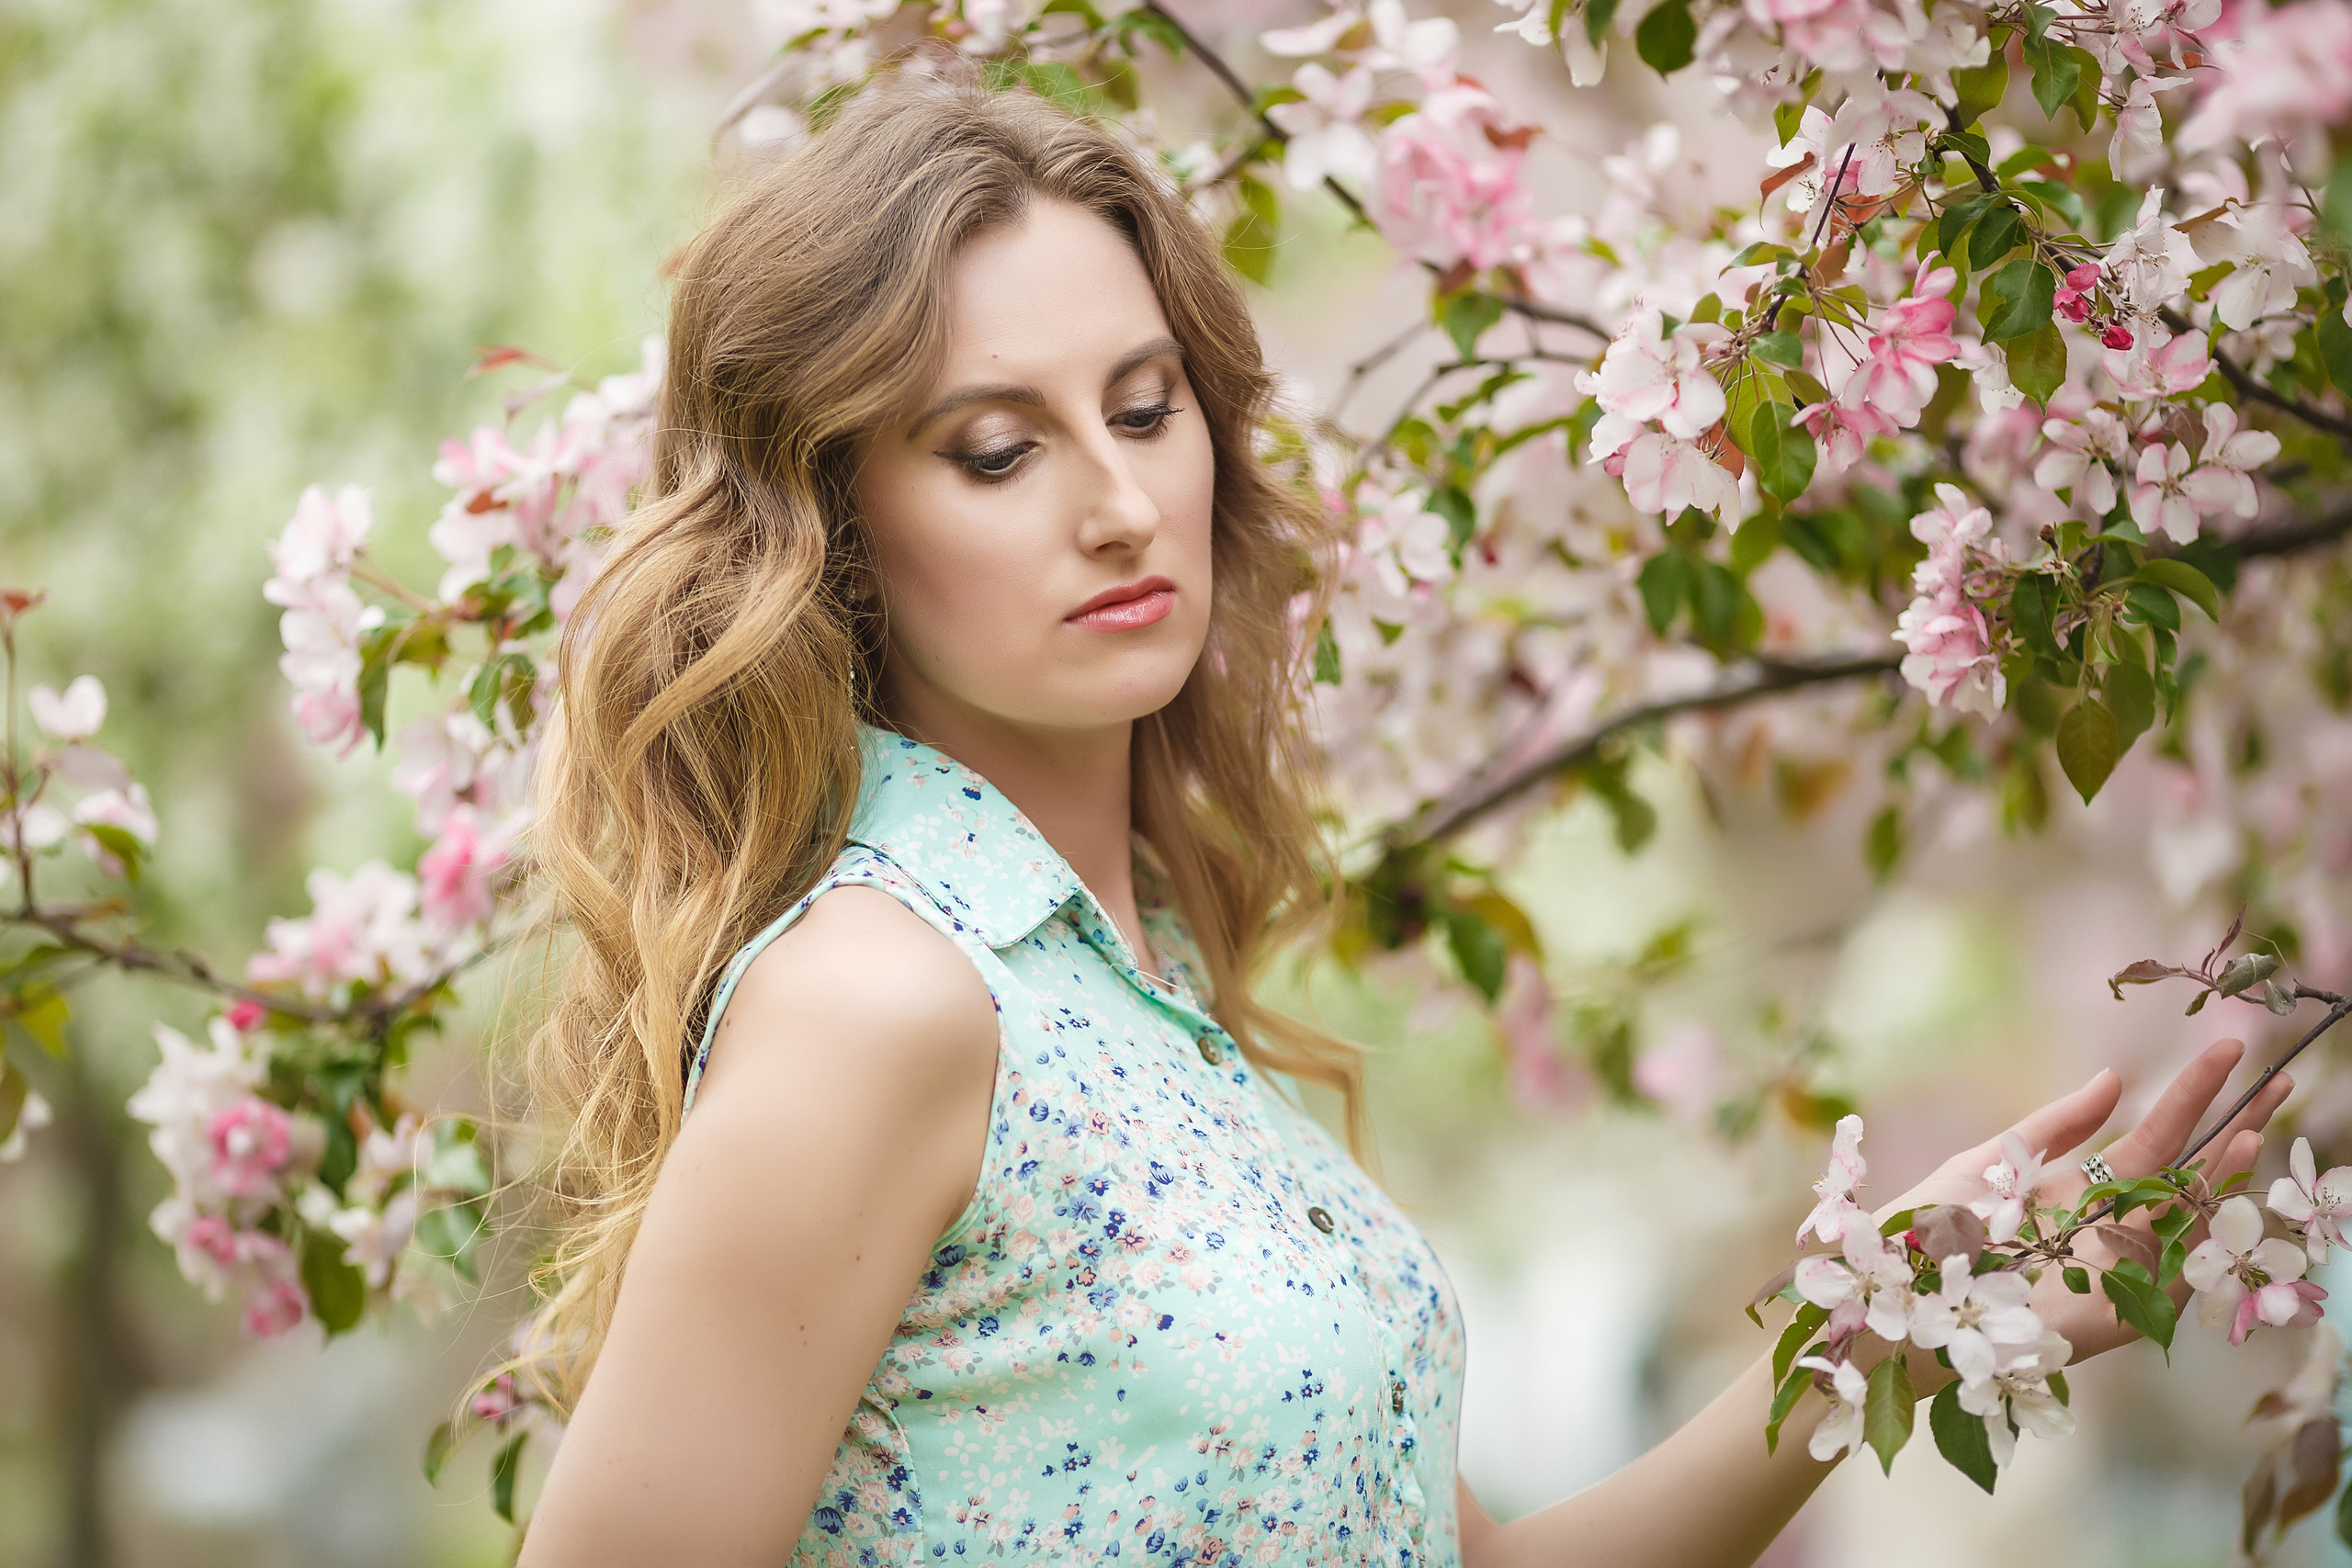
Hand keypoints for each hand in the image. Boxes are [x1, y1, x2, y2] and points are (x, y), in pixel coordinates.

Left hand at [1881, 1037, 2291, 1362]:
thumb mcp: (1995, 1160)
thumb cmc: (1934, 1227)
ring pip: (2188, 1218)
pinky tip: (2215, 1199)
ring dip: (2223, 1174)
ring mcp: (2119, 1268)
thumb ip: (2058, 1126)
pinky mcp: (2116, 1313)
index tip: (2227, 1050)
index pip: (2155, 1134)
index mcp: (2083, 1188)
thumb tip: (2116, 1078)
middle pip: (2188, 1171)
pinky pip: (2168, 1275)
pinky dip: (2195, 1240)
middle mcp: (2111, 1225)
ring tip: (2252, 1126)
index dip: (2193, 1094)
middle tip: (2279, 1078)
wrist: (1896, 1291)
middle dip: (2233, 1126)